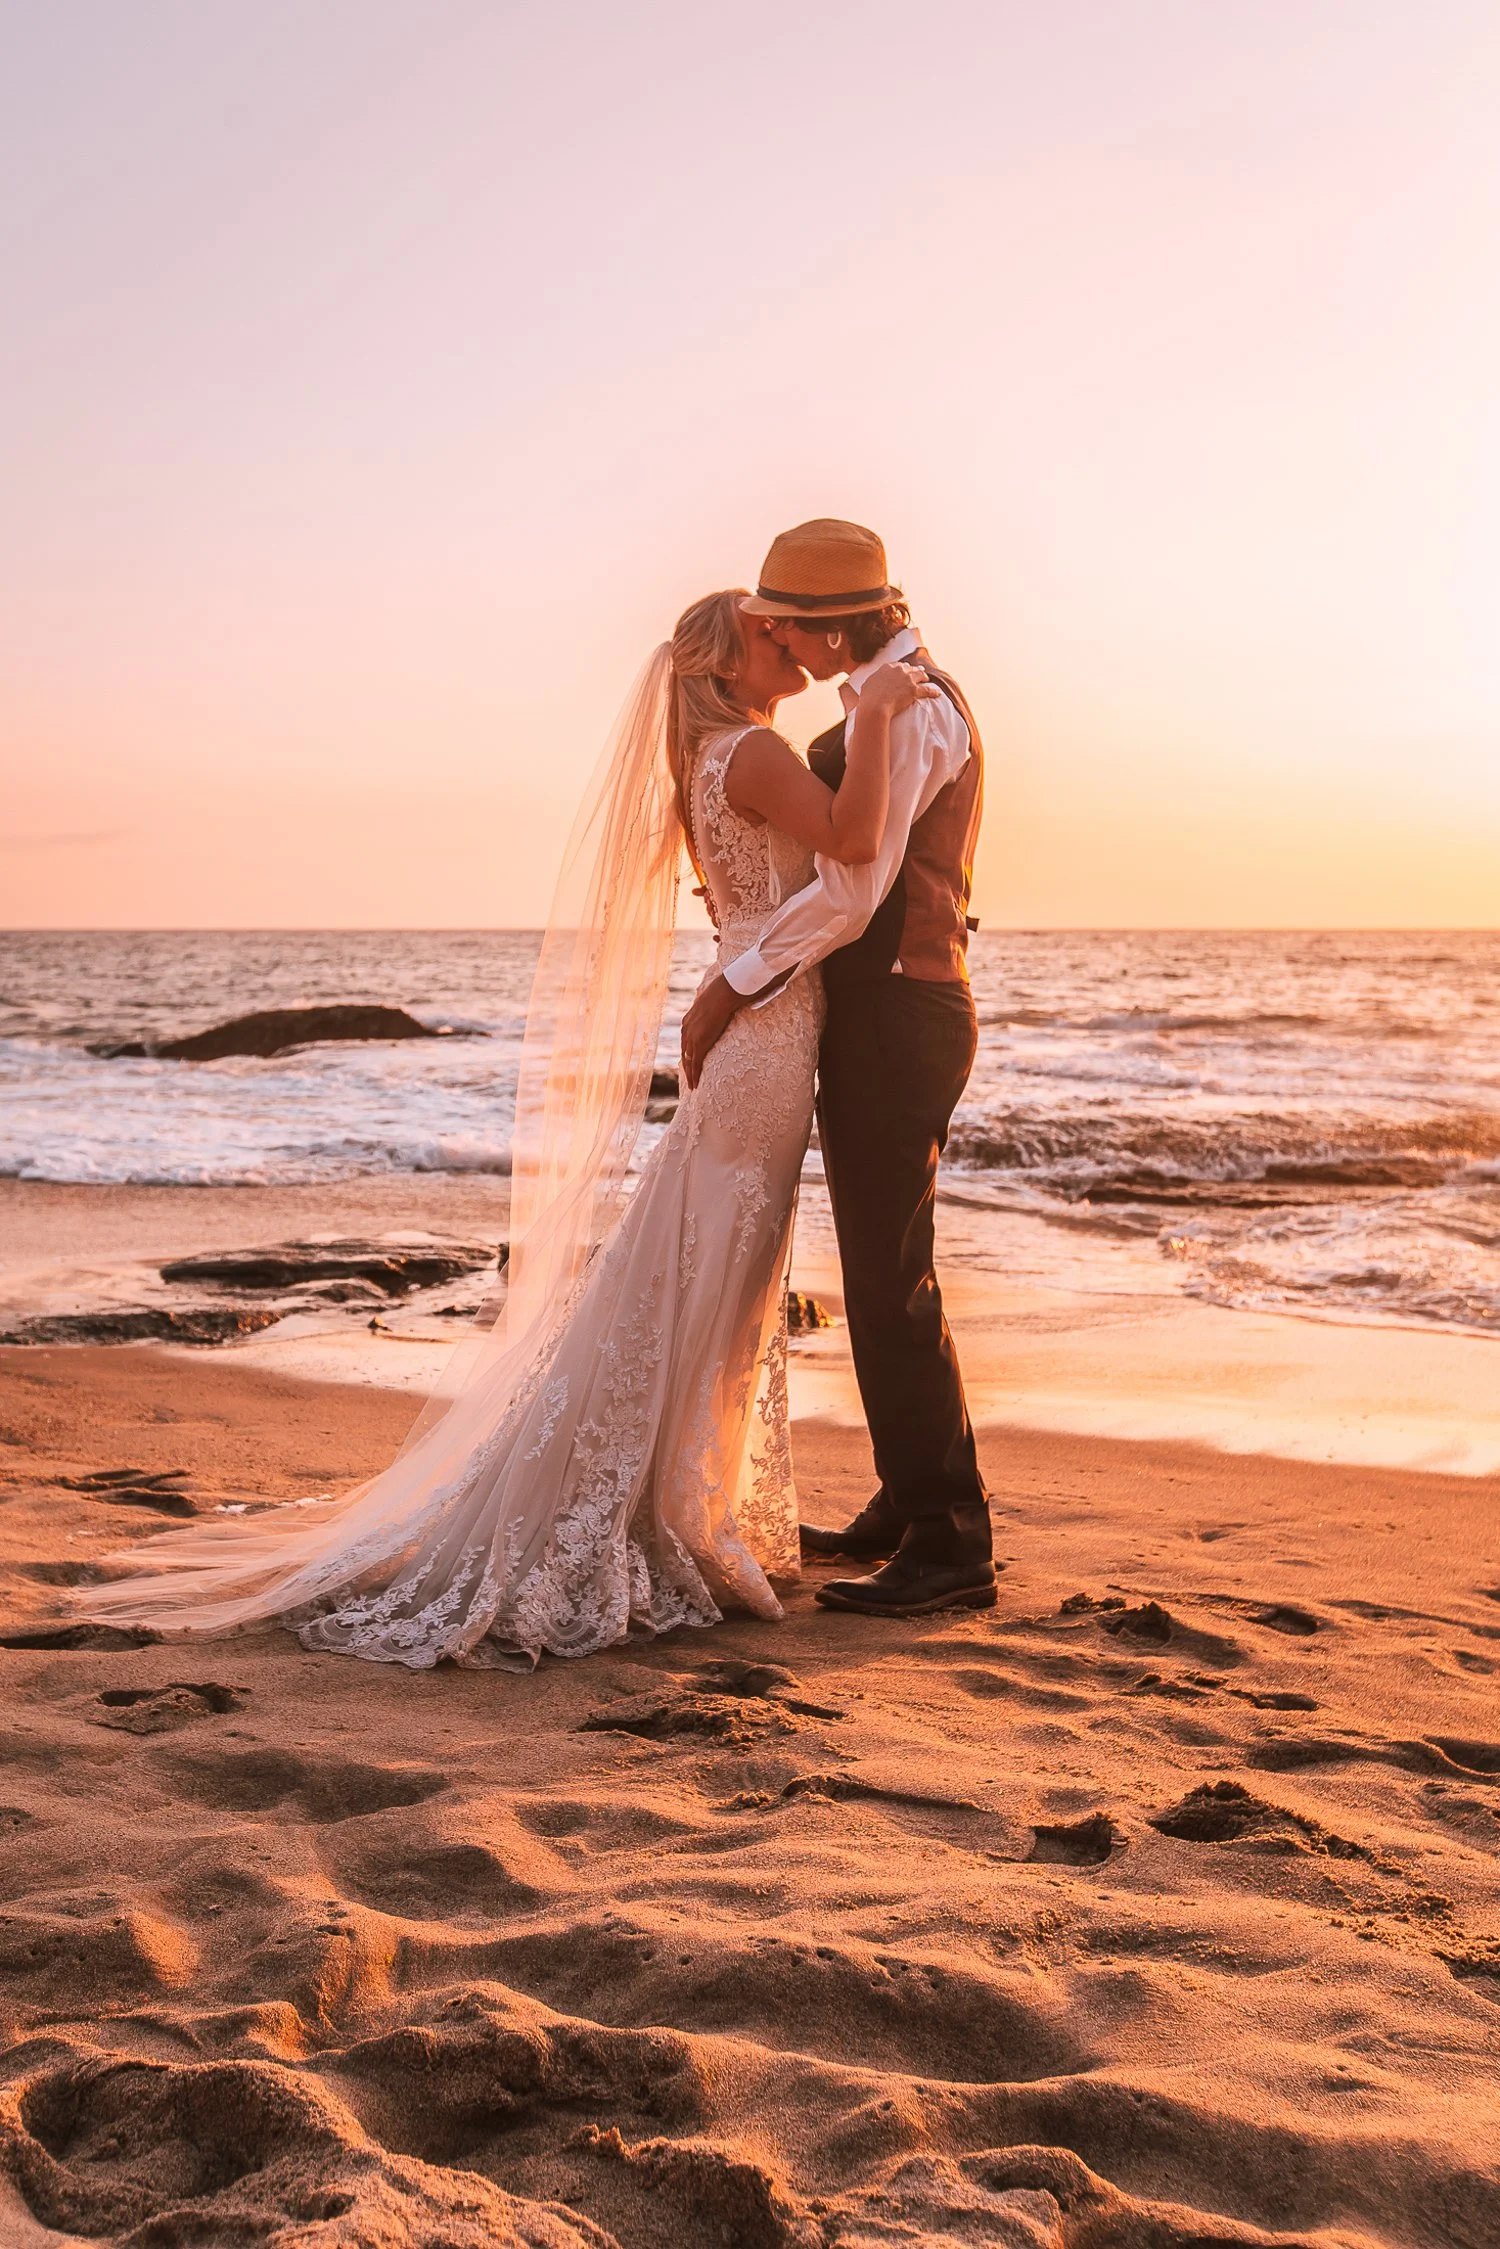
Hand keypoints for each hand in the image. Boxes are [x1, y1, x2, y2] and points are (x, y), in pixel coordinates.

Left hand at [679, 973, 745, 1089]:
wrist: (723, 994)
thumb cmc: (723, 994)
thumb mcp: (713, 1002)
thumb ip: (713, 1009)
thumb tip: (722, 1006)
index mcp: (688, 1021)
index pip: (685, 1042)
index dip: (687, 1053)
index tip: (689, 1062)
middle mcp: (686, 1030)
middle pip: (684, 1053)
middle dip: (686, 1066)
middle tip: (689, 1078)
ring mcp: (691, 1038)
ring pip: (687, 1061)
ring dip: (689, 1075)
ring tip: (692, 1086)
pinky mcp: (699, 1044)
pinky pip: (694, 1064)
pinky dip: (694, 1075)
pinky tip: (695, 1085)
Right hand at [858, 660, 939, 718]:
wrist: (875, 707)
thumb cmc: (868, 699)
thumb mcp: (867, 685)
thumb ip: (872, 681)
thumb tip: (869, 683)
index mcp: (887, 667)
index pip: (898, 665)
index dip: (903, 668)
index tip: (905, 670)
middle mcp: (899, 670)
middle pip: (911, 668)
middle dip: (915, 669)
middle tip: (920, 671)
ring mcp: (908, 679)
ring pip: (920, 675)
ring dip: (924, 677)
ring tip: (927, 679)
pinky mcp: (914, 690)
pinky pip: (927, 690)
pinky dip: (933, 692)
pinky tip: (938, 694)